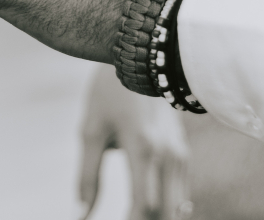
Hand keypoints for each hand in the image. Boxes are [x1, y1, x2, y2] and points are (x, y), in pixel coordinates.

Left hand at [79, 67, 191, 219]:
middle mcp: (168, 155)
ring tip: (128, 217)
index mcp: (143, 147)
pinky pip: (178, 195)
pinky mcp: (182, 154)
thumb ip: (87, 176)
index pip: (143, 205)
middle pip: (165, 213)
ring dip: (155, 219)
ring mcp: (180, 155)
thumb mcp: (90, 131)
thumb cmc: (109, 94)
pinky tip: (144, 212)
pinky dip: (164, 210)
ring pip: (176, 208)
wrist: (142, 60)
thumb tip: (80, 214)